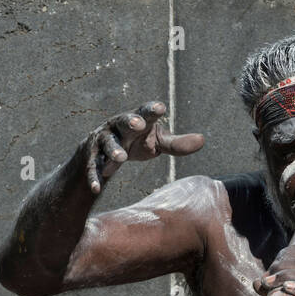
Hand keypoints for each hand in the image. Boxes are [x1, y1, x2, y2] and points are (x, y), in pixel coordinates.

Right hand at [84, 100, 204, 193]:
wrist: (100, 151)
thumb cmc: (136, 142)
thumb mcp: (156, 142)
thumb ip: (176, 143)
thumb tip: (202, 140)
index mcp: (137, 119)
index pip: (146, 112)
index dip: (152, 110)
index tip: (161, 108)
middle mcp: (118, 127)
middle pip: (123, 121)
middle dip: (130, 122)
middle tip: (138, 124)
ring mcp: (103, 141)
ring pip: (107, 144)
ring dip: (113, 150)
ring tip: (121, 159)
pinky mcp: (91, 158)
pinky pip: (93, 167)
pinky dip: (94, 177)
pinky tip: (97, 188)